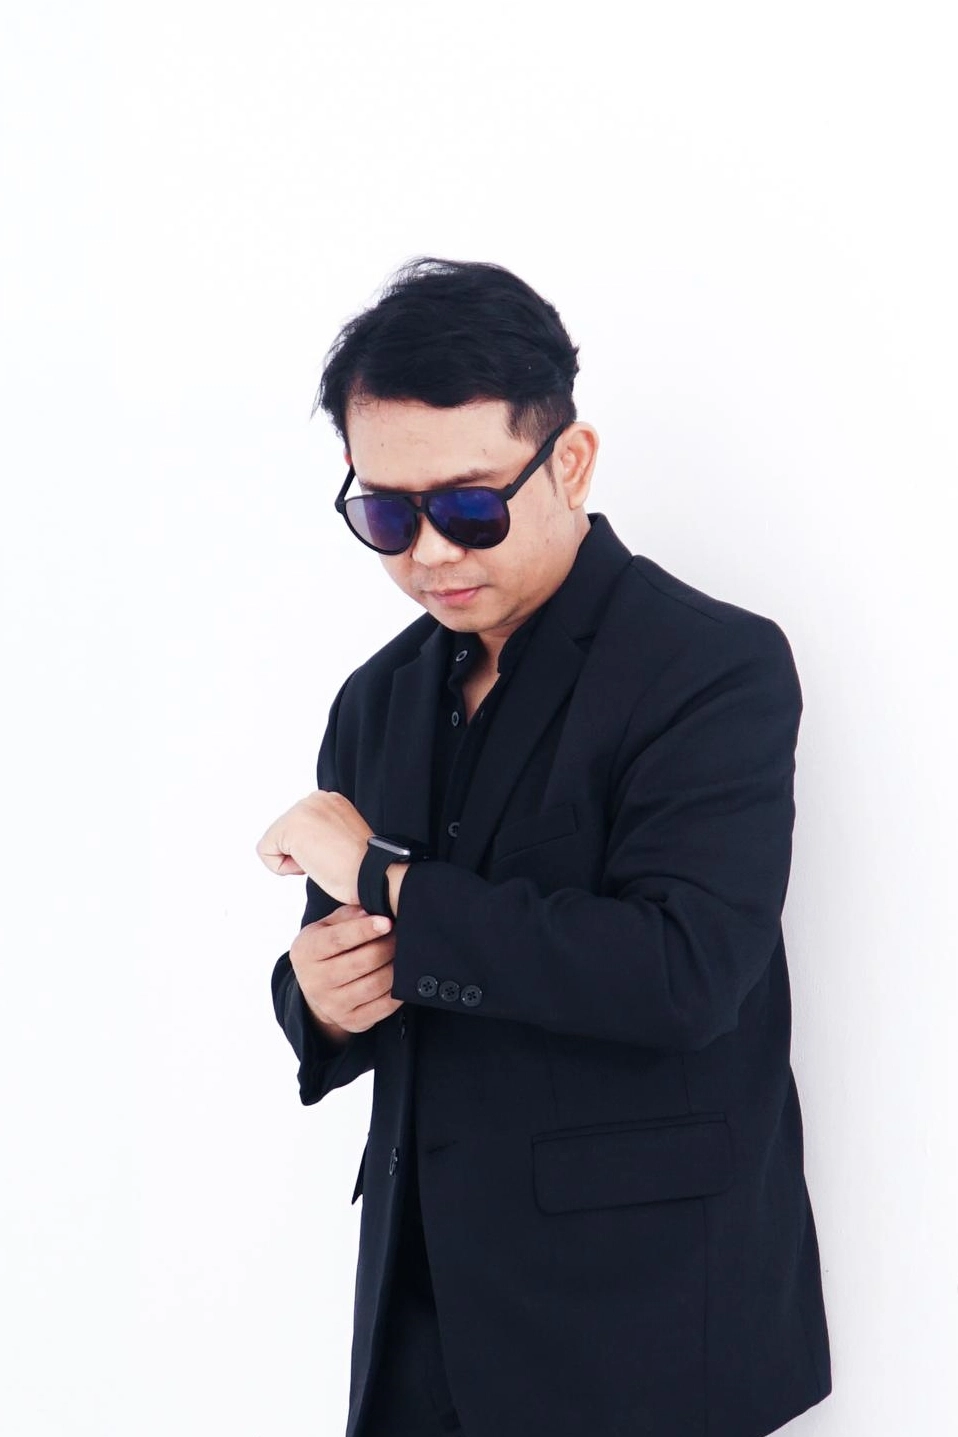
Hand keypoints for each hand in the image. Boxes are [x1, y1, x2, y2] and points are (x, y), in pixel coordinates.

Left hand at [256, 790, 370, 905]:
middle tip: (329, 859)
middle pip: (284, 832)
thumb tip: (305, 842)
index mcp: (331, 800)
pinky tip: (309, 865)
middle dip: (301, 853)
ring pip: (275, 842)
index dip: (312, 849)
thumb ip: (323, 831)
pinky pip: (266, 852)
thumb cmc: (362, 867)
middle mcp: (316, 797)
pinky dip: (281, 868)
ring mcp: (302, 809)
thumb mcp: (341, 837)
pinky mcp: (290, 826)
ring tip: (322, 860)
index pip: (300, 827)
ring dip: (293, 860)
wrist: (372, 874)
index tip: (335, 854)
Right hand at [290, 904, 402, 1035]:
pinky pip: (384, 1006)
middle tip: (401, 935)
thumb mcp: (325, 927)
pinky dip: (398, 989)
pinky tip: (402, 976)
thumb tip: (370, 913)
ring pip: (375, 984)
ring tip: (405, 954)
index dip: (364, 930)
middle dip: (387, 946)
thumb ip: (346, 916)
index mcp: (306, 952)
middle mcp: (315, 981)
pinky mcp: (351, 1022)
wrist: (317, 989)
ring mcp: (332, 1005)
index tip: (387, 922)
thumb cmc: (326, 949)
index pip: (337, 940)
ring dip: (395, 967)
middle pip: (361, 962)